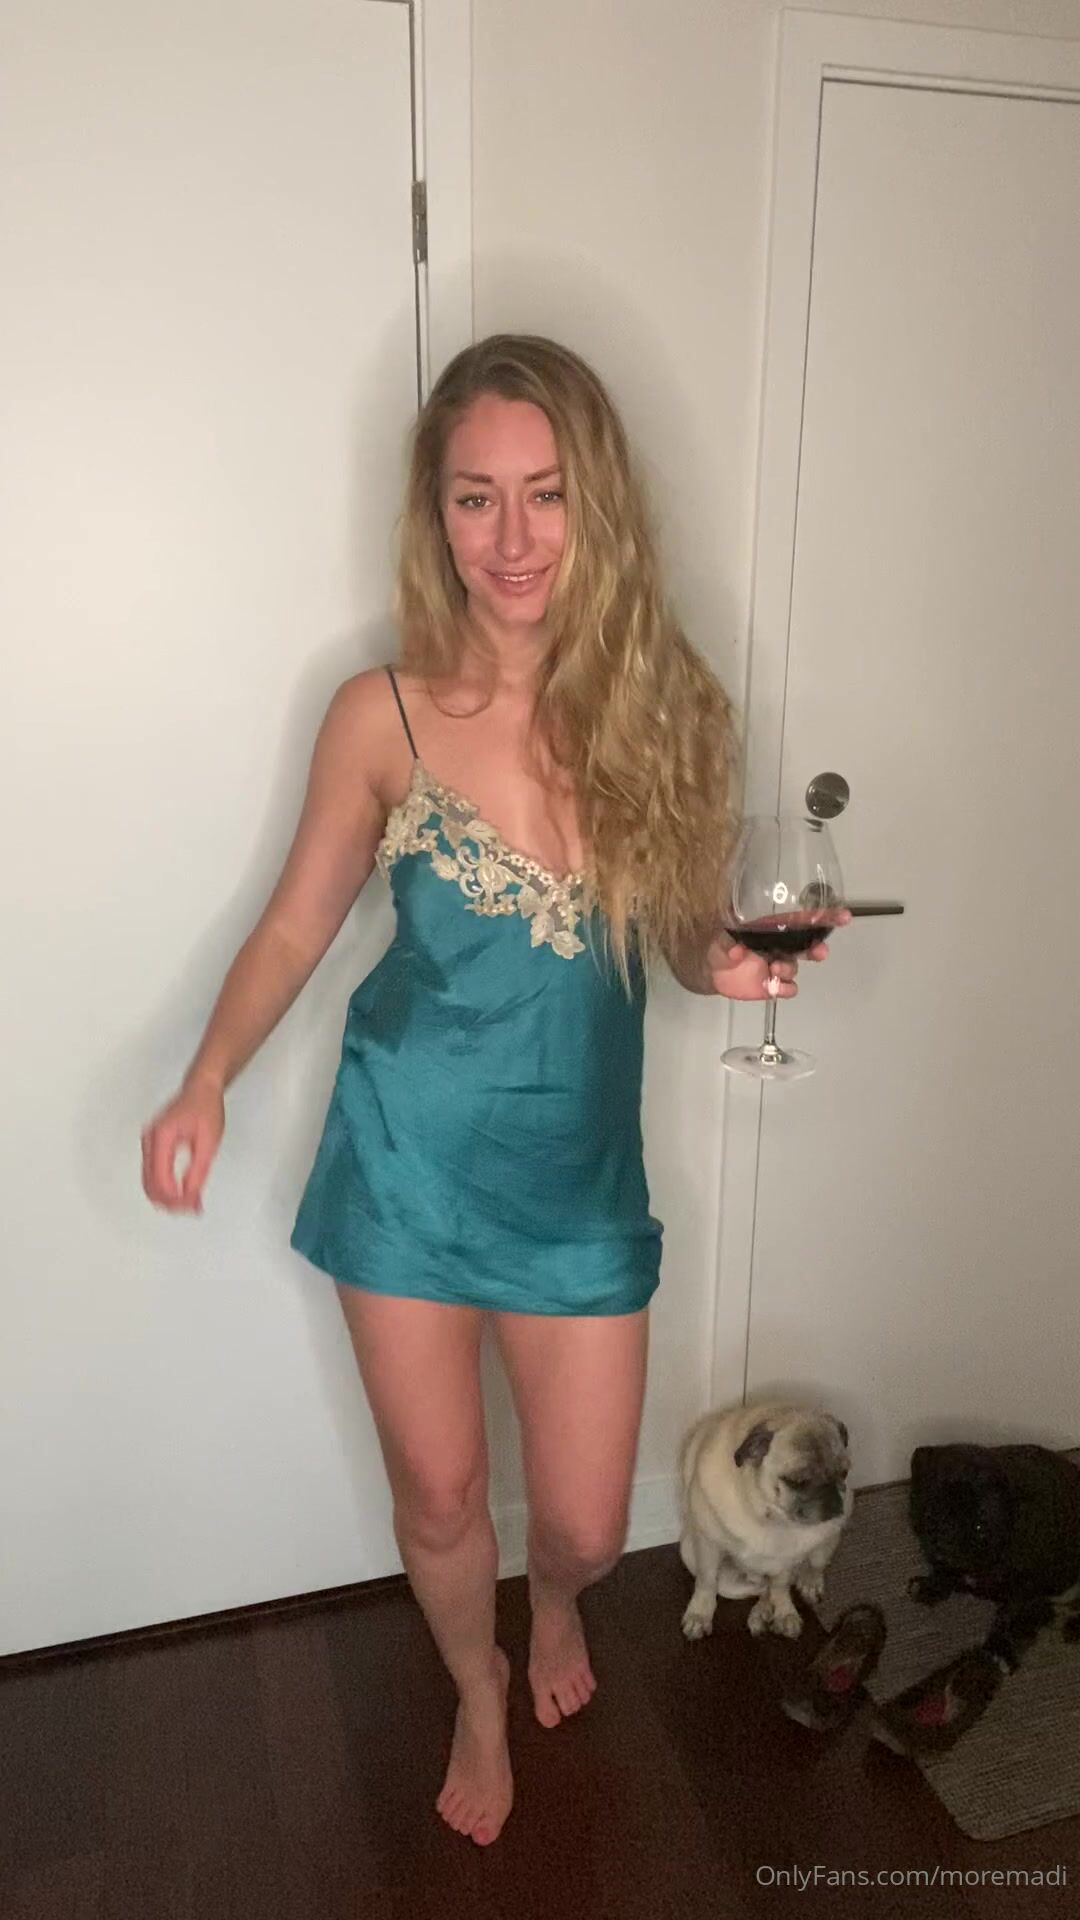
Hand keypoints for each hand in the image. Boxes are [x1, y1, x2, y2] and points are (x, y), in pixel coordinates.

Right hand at [141, 1073, 224, 1211]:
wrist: (201, 1089)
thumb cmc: (205, 1107)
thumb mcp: (208, 1143)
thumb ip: (198, 1171)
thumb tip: (191, 1196)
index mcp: (162, 1136)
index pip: (161, 1178)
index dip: (174, 1197)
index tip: (190, 1206)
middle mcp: (150, 1140)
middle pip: (150, 1183)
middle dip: (169, 1202)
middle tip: (189, 1210)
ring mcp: (148, 1143)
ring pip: (148, 1181)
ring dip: (166, 1197)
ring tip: (187, 1206)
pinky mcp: (153, 1146)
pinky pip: (152, 1173)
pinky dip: (164, 1187)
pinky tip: (179, 1194)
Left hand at [705, 915, 845, 999]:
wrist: (711, 971)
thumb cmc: (720, 945)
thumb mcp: (722, 935)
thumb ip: (730, 940)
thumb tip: (736, 950)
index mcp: (773, 928)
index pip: (802, 920)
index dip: (824, 917)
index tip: (842, 916)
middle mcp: (779, 946)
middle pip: (808, 946)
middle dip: (818, 948)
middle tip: (818, 952)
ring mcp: (777, 966)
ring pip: (796, 968)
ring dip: (789, 968)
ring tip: (774, 968)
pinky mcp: (772, 985)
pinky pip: (788, 988)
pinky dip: (784, 988)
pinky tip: (775, 986)